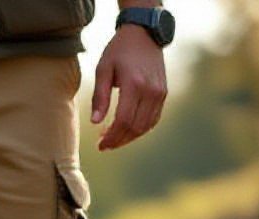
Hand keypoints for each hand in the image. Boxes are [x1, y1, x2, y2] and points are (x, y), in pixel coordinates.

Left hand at [91, 24, 167, 150]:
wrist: (144, 34)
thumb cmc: (119, 51)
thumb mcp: (103, 70)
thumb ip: (99, 97)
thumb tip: (95, 122)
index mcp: (134, 84)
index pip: (123, 120)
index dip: (111, 137)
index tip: (100, 145)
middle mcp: (151, 90)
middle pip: (135, 127)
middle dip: (118, 140)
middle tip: (103, 145)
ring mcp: (160, 92)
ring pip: (146, 126)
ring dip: (129, 137)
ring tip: (112, 139)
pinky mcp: (164, 93)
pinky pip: (153, 119)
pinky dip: (140, 129)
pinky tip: (126, 130)